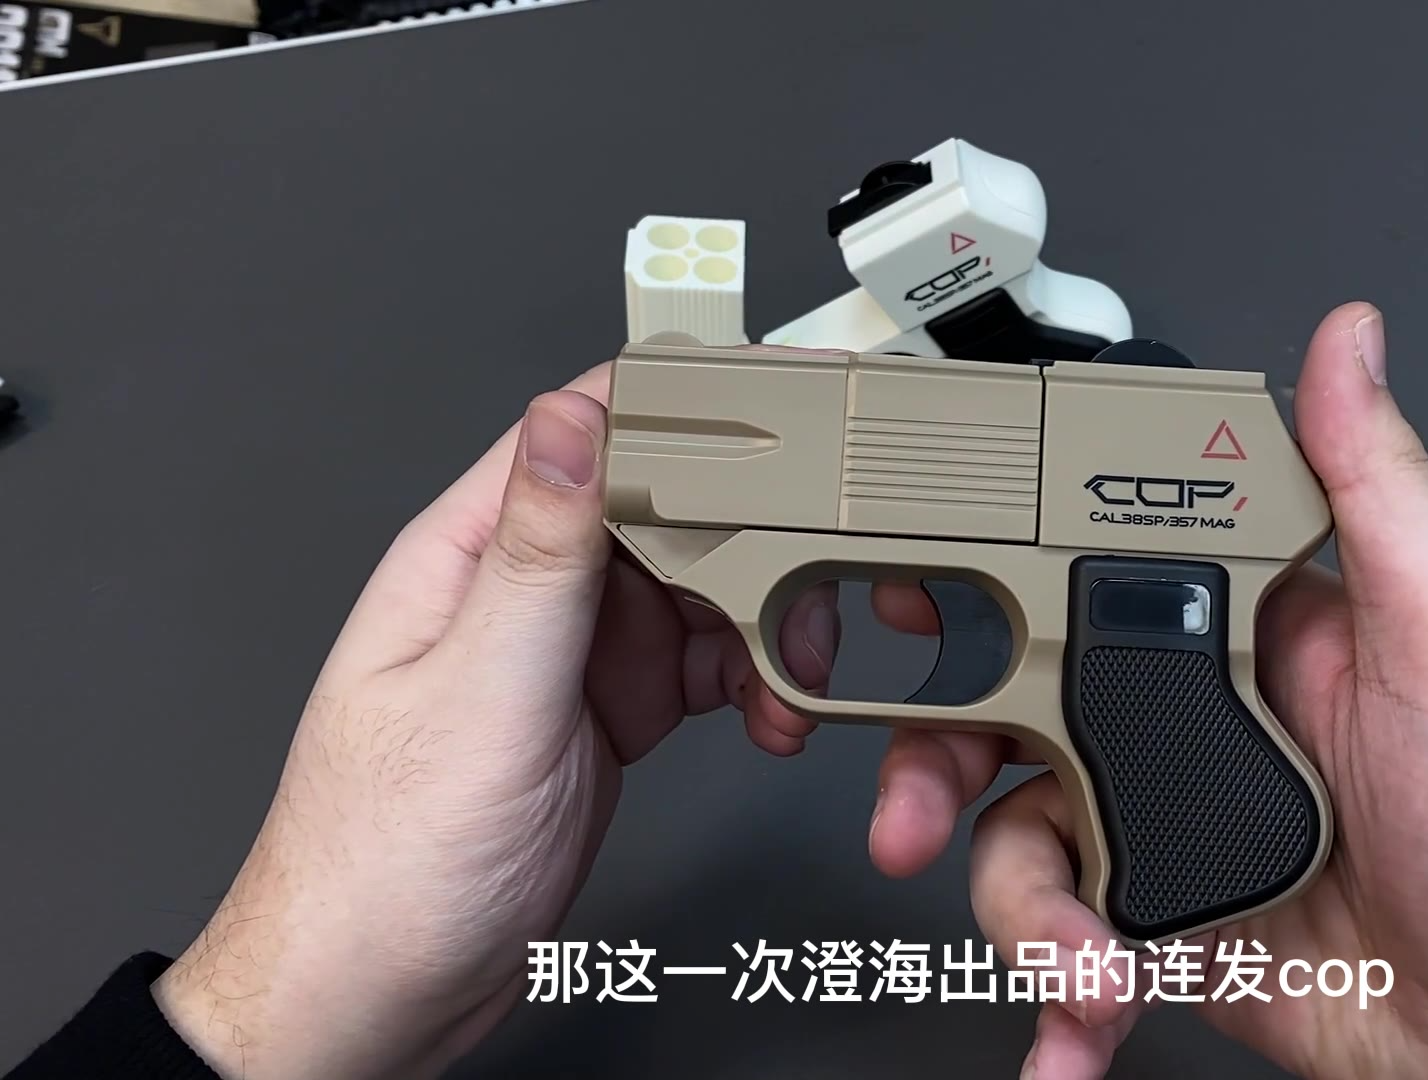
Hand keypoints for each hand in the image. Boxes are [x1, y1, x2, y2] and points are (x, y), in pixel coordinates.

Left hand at [151, 364, 837, 1079]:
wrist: (379, 992)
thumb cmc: (384, 858)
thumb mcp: (480, 691)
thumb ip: (539, 554)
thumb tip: (569, 415)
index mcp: (468, 557)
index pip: (578, 434)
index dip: (675, 410)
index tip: (769, 413)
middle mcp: (520, 595)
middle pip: (658, 512)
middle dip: (746, 541)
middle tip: (802, 589)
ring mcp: (564, 657)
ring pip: (690, 591)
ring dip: (756, 621)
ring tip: (787, 673)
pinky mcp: (600, 715)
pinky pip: (694, 666)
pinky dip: (745, 682)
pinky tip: (766, 712)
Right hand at [867, 302, 1427, 1078]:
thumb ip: (1381, 492)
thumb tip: (1349, 342)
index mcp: (1237, 631)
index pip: (1077, 578)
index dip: (977, 585)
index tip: (903, 597)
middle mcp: (1180, 721)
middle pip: (1000, 712)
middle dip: (931, 767)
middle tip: (910, 817)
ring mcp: (1159, 827)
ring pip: (1011, 841)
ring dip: (1021, 915)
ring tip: (1088, 969)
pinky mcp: (1152, 929)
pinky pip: (1058, 950)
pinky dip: (1052, 1002)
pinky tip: (1074, 1034)